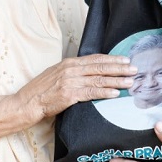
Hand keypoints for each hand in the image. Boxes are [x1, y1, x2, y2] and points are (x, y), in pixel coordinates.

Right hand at [21, 54, 135, 118]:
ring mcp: (70, 81)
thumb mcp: (57, 74)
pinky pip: (91, 93)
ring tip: (130, 82)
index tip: (125, 60)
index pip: (95, 59)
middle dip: (119, 68)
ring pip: (99, 80)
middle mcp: (71, 69)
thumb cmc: (41, 90)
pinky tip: (115, 93)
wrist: (27, 102)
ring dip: (116, 81)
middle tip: (134, 69)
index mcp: (69, 63)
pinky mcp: (69, 95)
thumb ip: (73, 71)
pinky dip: (105, 93)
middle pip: (100, 67)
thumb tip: (90, 72)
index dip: (112, 59)